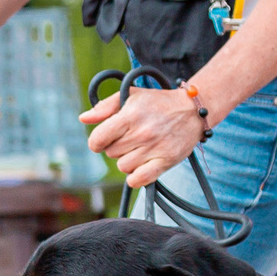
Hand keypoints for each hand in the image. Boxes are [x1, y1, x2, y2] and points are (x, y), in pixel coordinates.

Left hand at [81, 85, 206, 188]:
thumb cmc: (158, 103)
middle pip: (111, 153)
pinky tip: (140, 166)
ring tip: (138, 149)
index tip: (103, 139)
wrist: (192, 110)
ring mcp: (155, 148)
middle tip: (129, 138)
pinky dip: (135, 177)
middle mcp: (142, 133)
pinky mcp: (166, 161)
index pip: (98, 139)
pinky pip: (140, 179)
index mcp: (130, 115)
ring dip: (127, 160)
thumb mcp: (131, 96)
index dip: (96, 141)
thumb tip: (83, 118)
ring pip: (123, 166)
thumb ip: (105, 107)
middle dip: (115, 147)